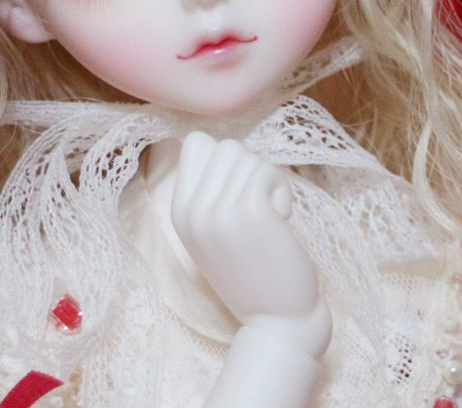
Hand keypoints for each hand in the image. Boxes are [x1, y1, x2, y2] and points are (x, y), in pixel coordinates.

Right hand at [170, 131, 330, 357]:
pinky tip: (280, 221)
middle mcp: (192, 209)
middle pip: (226, 146)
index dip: (226, 160)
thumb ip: (211, 193)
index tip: (237, 192)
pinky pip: (267, 171)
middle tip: (258, 208)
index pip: (195, 144)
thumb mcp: (216, 231)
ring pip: (248, 156)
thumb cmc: (254, 271)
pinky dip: (282, 190)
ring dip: (268, 181)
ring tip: (269, 217)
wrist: (276, 317)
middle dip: (250, 170)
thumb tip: (225, 148)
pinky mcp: (250, 210)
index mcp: (179, 212)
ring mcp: (218, 210)